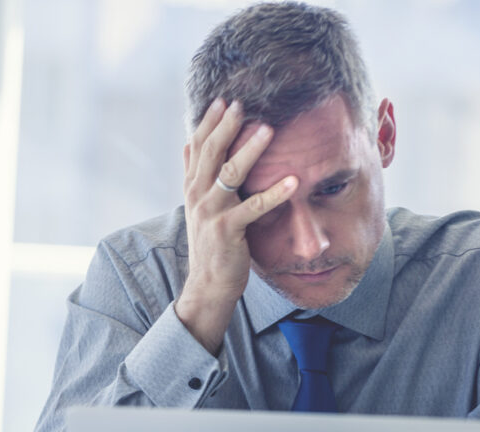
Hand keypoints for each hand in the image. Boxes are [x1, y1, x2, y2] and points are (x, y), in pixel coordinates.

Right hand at [175, 99, 296, 353]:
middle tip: (242, 104)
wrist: (207, 284)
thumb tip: (186, 142)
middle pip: (211, 154)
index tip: (222, 99)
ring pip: (229, 174)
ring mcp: (211, 213)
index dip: (208, 122)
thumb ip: (194, 174)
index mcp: (192, 187)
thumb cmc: (211, 244)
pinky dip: (274, 194)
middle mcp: (198, 196)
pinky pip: (253, 208)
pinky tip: (293, 181)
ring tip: (268, 129)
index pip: (197, 147)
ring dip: (249, 150)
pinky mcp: (228, 231)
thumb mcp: (198, 205)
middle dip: (226, 127)